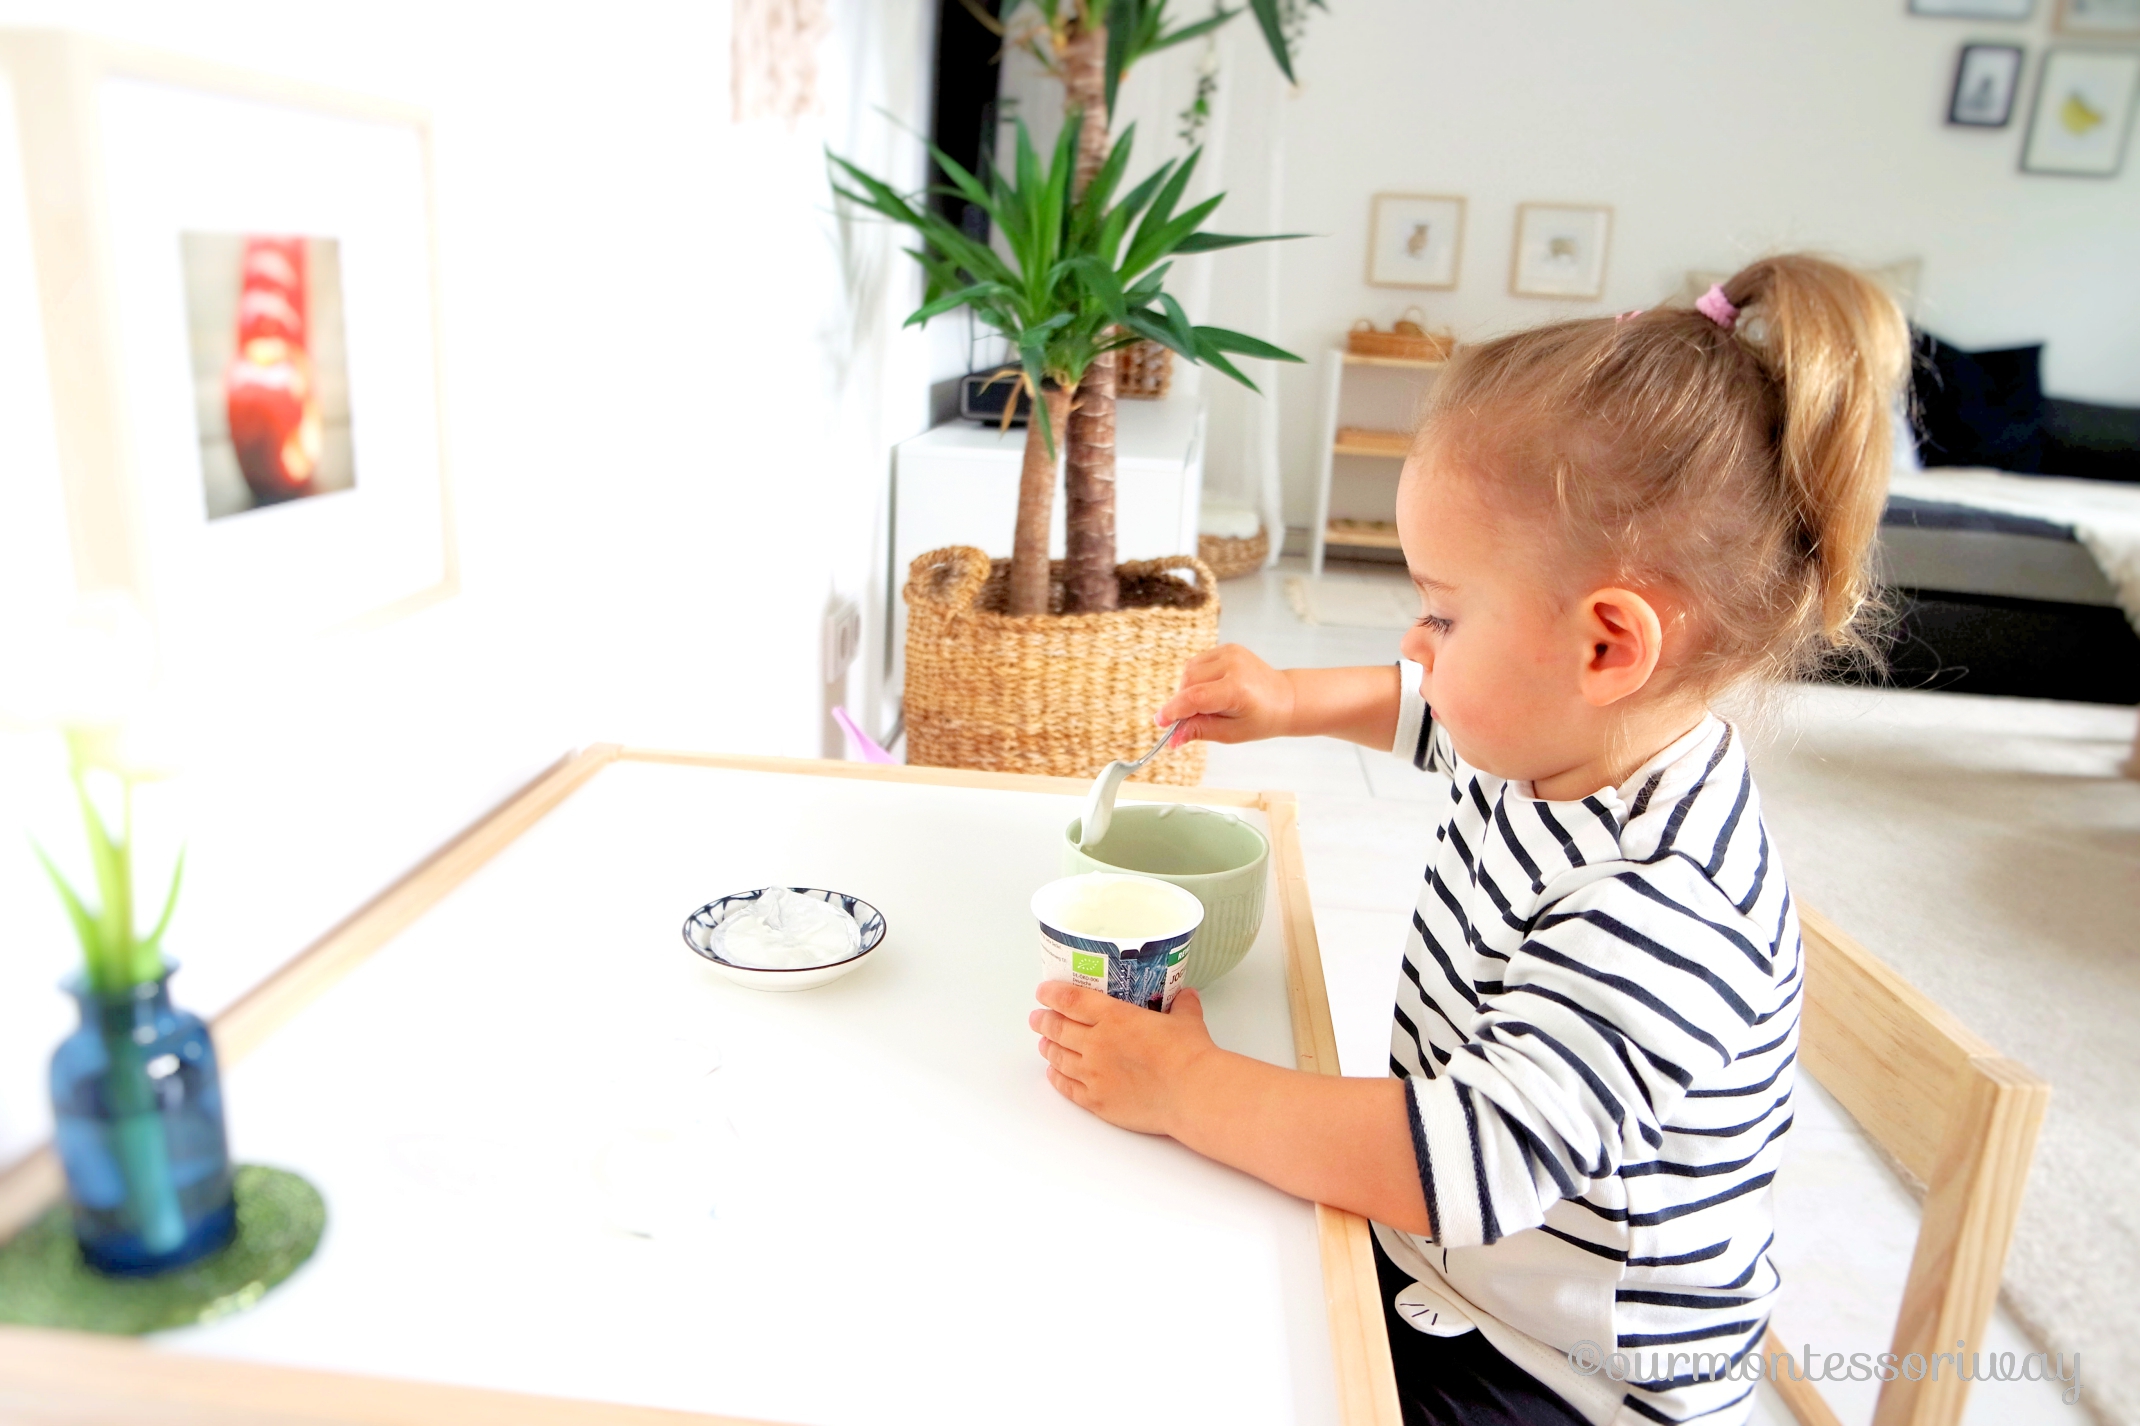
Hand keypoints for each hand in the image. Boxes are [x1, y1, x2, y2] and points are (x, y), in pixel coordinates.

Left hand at [1029, 982, 1218, 1135]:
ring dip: (1048, 1048)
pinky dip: (1057, 1078)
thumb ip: (1182, 1006)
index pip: (1071, 1000)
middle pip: (1058, 1028)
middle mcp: (1097, 1043)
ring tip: (1044, 1044)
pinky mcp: (1097, 1100)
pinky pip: (1067, 1087)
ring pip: (1059, 1057)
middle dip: (1044, 1021)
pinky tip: (1053, 1073)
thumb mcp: (1187, 1020)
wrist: (1190, 1093)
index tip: (1043, 992)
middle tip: (1038, 1018)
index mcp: (1114, 1017)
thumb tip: (1187, 996)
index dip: (1052, 994)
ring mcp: (1093, 1073)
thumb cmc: (1189, 1055)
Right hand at [1155, 644, 1297, 745]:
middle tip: (1189, 721)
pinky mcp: (1227, 648)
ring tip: (1207, 705)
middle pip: (1188, 683)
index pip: (1195, 697)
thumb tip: (1173, 738)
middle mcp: (1233, 665)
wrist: (1285, 698)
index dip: (1173, 711)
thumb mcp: (1231, 733)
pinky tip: (1210, 690)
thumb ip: (1200, 731)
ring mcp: (1230, 653)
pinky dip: (1196, 679)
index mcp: (1237, 689)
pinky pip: (1197, 663)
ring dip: (1188, 690)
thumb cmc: (1262, 719)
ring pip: (1189, 671)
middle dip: (1182, 703)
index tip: (1160, 722)